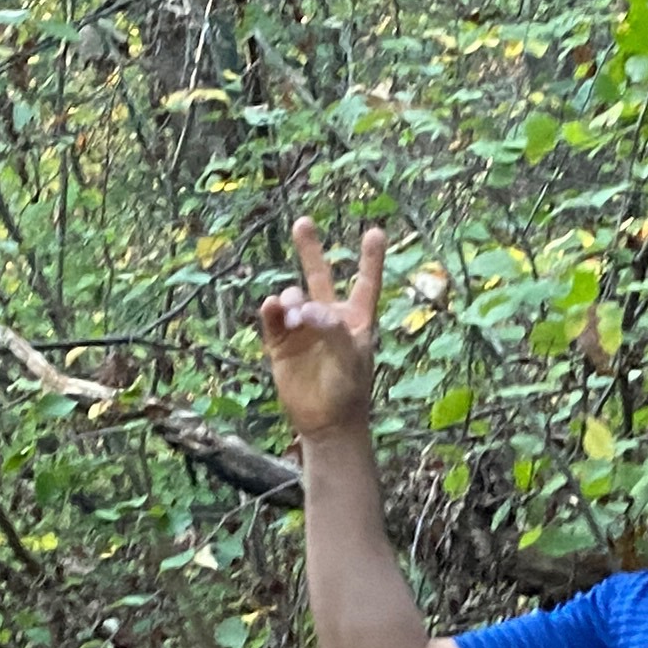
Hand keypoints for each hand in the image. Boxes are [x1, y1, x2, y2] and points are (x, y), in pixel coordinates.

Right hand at [258, 216, 385, 441]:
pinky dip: (271, 310)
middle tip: (303, 222)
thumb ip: (332, 330)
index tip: (375, 231)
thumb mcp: (350, 359)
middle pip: (319, 277)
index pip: (365, 283)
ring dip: (291, 299)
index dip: (370, 259)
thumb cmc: (349, 392)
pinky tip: (272, 308)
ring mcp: (302, 330)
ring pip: (293, 298)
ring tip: (293, 313)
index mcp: (355, 320)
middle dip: (311, 250)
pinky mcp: (281, 344)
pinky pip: (273, 319)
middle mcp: (327, 319)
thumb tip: (304, 311)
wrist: (327, 424)